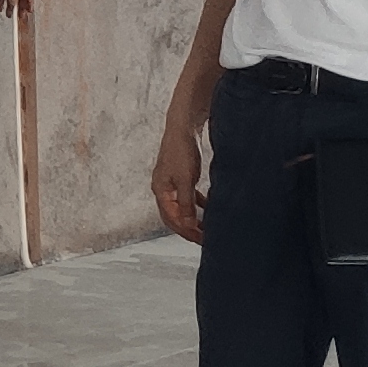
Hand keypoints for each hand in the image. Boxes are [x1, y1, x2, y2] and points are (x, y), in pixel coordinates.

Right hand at [150, 120, 206, 244]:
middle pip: (173, 216)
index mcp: (160, 191)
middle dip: (188, 228)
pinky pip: (186, 196)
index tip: (201, 240)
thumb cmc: (181, 150)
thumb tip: (188, 225)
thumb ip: (187, 204)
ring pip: (180, 207)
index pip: (171, 219)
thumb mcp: (185, 180)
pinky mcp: (179, 175)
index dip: (186, 232)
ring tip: (206, 227)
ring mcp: (170, 182)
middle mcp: (162, 188)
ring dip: (192, 218)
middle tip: (204, 238)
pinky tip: (208, 206)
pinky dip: (196, 204)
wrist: (183, 126)